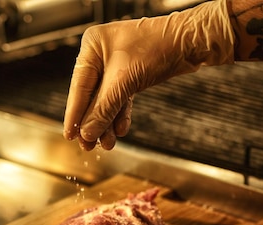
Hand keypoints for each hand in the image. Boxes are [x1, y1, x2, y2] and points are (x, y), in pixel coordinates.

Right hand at [63, 0, 234, 150]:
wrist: (192, 41)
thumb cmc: (157, 48)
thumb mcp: (124, 82)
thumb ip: (102, 110)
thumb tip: (86, 133)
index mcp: (92, 47)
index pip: (78, 87)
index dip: (74, 114)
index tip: (69, 135)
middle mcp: (101, 55)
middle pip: (91, 96)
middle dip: (93, 122)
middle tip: (88, 146)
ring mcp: (116, 65)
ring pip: (106, 100)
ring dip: (107, 123)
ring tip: (107, 144)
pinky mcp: (131, 75)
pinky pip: (120, 99)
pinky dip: (120, 115)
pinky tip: (120, 130)